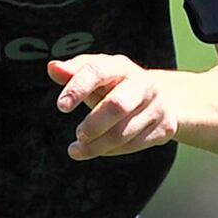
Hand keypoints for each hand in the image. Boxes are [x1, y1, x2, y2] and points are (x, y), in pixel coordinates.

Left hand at [49, 54, 183, 159]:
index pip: (97, 70)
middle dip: (94, 125)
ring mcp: (157, 106)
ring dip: (98, 145)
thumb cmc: (117, 86)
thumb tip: (52, 68)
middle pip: (117, 105)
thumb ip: (73, 72)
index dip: (78, 88)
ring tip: (77, 150)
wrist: (163, 97)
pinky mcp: (165, 127)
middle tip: (78, 135)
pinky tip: (99, 150)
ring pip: (125, 132)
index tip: (61, 106)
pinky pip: (135, 145)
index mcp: (120, 66)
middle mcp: (142, 83)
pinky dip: (112, 151)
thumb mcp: (96, 76)